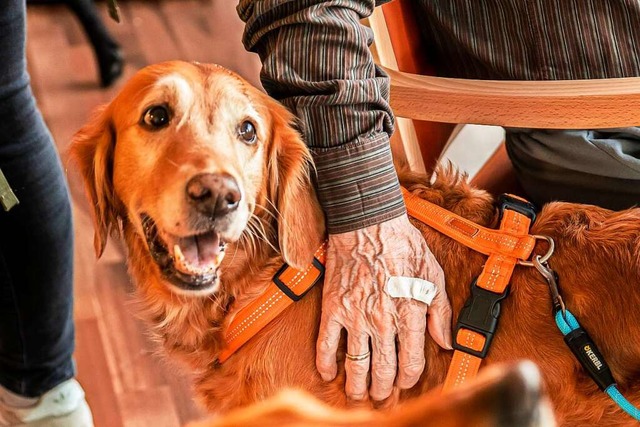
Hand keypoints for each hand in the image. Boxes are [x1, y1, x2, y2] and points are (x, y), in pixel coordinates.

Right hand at [316, 214, 451, 400]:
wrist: (368, 224)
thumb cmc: (402, 246)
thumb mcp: (433, 276)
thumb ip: (441, 312)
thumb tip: (445, 341)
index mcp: (409, 314)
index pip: (410, 363)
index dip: (408, 380)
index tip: (405, 382)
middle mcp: (382, 321)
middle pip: (382, 371)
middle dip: (383, 389)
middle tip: (381, 394)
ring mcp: (355, 317)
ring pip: (355, 365)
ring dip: (357, 386)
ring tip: (358, 392)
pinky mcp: (333, 309)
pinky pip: (326, 344)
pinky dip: (325, 364)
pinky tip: (329, 374)